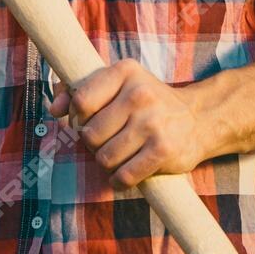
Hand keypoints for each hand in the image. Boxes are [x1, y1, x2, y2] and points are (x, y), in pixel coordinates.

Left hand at [49, 60, 216, 189]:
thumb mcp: (120, 85)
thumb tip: (53, 109)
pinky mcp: (163, 150)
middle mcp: (140, 94)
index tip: (91, 120)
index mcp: (125, 72)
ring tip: (121, 156)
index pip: (80, 102)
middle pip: (89, 135)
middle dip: (95, 144)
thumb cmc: (149, 103)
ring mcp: (152, 123)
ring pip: (104, 158)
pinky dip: (120, 181)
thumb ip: (81, 91)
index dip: (79, 118)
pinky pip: (124, 176)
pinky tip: (126, 175)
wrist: (200, 119)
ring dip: (108, 164)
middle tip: (111, 140)